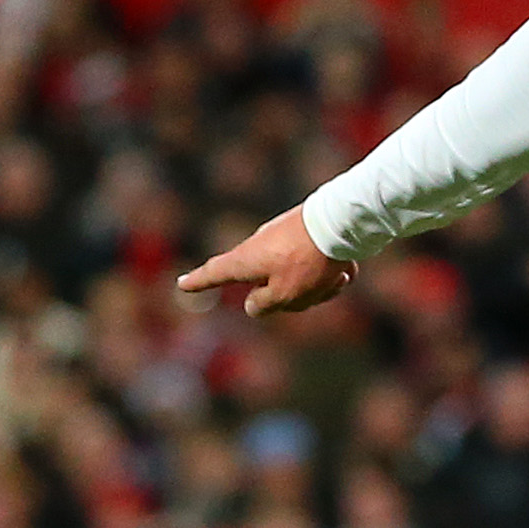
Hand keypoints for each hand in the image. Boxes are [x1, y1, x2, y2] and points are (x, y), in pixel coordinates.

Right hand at [175, 207, 354, 316]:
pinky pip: (316, 265)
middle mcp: (259, 246)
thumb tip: (252, 306)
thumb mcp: (284, 294)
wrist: (342, 222)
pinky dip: (331, 271)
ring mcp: (282, 238)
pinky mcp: (305, 234)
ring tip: (337, 277)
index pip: (215, 273)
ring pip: (297, 278)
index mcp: (246, 260)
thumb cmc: (308, 261)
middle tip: (316, 293)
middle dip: (297, 297)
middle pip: (270, 286)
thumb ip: (263, 305)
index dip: (199, 282)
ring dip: (319, 285)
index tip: (182, 284)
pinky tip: (346, 268)